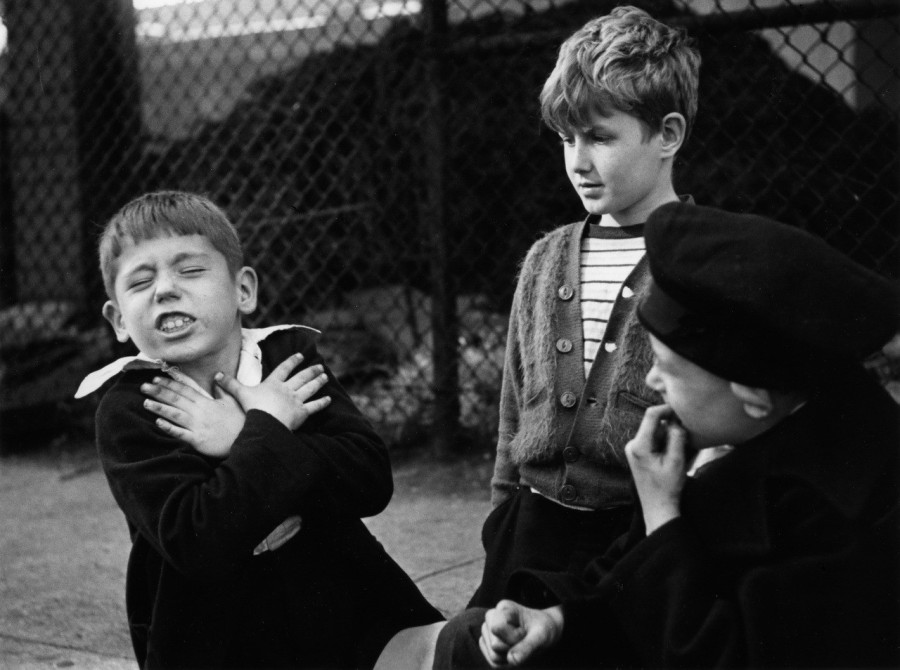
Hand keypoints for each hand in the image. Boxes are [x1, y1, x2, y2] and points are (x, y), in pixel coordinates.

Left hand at [142, 369, 244, 457]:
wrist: (247, 440)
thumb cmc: (241, 421)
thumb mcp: (234, 401)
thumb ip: (224, 388)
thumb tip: (217, 375)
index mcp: (207, 402)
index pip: (185, 389)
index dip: (170, 383)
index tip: (156, 378)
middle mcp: (200, 412)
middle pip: (176, 399)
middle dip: (159, 392)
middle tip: (144, 386)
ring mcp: (198, 426)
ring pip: (175, 414)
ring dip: (160, 408)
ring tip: (145, 402)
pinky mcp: (198, 440)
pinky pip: (181, 433)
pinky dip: (169, 428)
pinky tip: (158, 423)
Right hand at [214, 353, 331, 430]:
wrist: (265, 422)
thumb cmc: (253, 408)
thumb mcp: (240, 394)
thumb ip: (229, 384)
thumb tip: (216, 375)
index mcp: (274, 383)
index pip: (284, 368)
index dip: (292, 361)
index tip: (300, 355)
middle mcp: (288, 389)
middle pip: (301, 377)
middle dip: (311, 370)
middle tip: (319, 366)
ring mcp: (296, 400)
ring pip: (310, 388)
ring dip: (318, 382)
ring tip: (325, 376)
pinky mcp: (302, 412)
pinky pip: (314, 406)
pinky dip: (322, 403)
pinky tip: (329, 399)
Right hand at [479, 601, 562, 666]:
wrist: (545, 632)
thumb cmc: (543, 629)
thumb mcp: (541, 636)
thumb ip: (527, 647)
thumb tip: (511, 660)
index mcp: (504, 607)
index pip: (497, 628)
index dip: (514, 636)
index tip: (526, 632)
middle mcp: (491, 617)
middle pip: (495, 644)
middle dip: (513, 647)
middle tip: (524, 639)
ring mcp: (487, 632)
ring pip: (493, 656)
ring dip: (510, 656)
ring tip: (519, 645)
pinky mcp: (486, 645)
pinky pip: (493, 663)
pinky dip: (506, 663)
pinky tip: (514, 652)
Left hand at [625, 404, 688, 533]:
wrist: (658, 508)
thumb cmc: (667, 487)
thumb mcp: (676, 460)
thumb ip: (677, 437)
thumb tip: (677, 421)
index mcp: (639, 445)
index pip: (651, 415)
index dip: (667, 409)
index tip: (682, 410)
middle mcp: (633, 445)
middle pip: (654, 424)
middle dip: (671, 426)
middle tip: (687, 434)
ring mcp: (634, 449)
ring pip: (655, 432)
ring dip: (669, 436)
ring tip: (681, 449)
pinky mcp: (638, 454)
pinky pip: (654, 440)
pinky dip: (665, 443)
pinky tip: (674, 454)